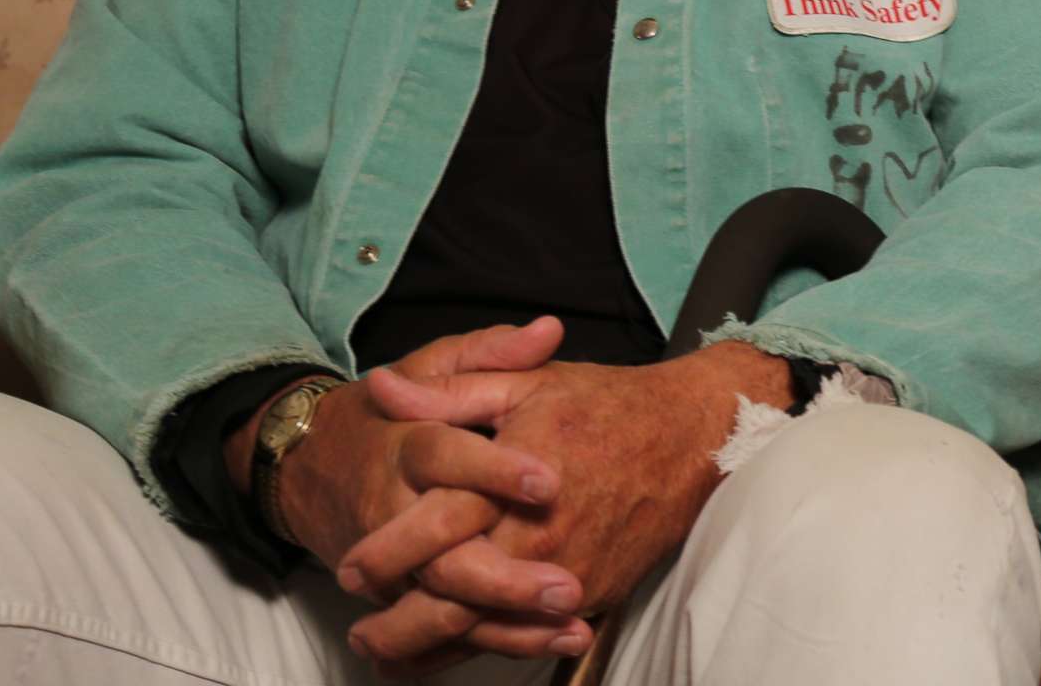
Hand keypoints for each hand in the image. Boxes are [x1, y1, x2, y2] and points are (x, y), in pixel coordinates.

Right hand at [253, 319, 595, 671]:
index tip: (548, 481)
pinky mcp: (398, 596)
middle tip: (566, 583)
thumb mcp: (432, 364)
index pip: (444, 457)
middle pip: (441, 551)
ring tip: (571, 621)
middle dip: (504, 575)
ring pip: (442, 601)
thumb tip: (549, 330)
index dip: (493, 470)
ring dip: (506, 621)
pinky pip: (439, 631)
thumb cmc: (391, 413)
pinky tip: (552, 642)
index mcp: (404, 444)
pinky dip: (493, 642)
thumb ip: (491, 351)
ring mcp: (391, 563)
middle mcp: (392, 511)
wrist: (312, 466)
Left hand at [339, 340, 791, 657]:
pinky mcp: (593, 593)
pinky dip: (488, 649)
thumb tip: (379, 388)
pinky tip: (454, 653)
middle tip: (360, 635)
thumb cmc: (604, 404)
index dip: (388, 552)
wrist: (690, 435)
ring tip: (390, 656)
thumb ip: (447, 392)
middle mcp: (542, 533)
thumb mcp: (523, 384)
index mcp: (517, 476)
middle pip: (457, 598)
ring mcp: (570, 571)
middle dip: (398, 626)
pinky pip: (531, 634)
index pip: (438, 526)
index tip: (349, 568)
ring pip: (490, 629)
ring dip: (434, 649)